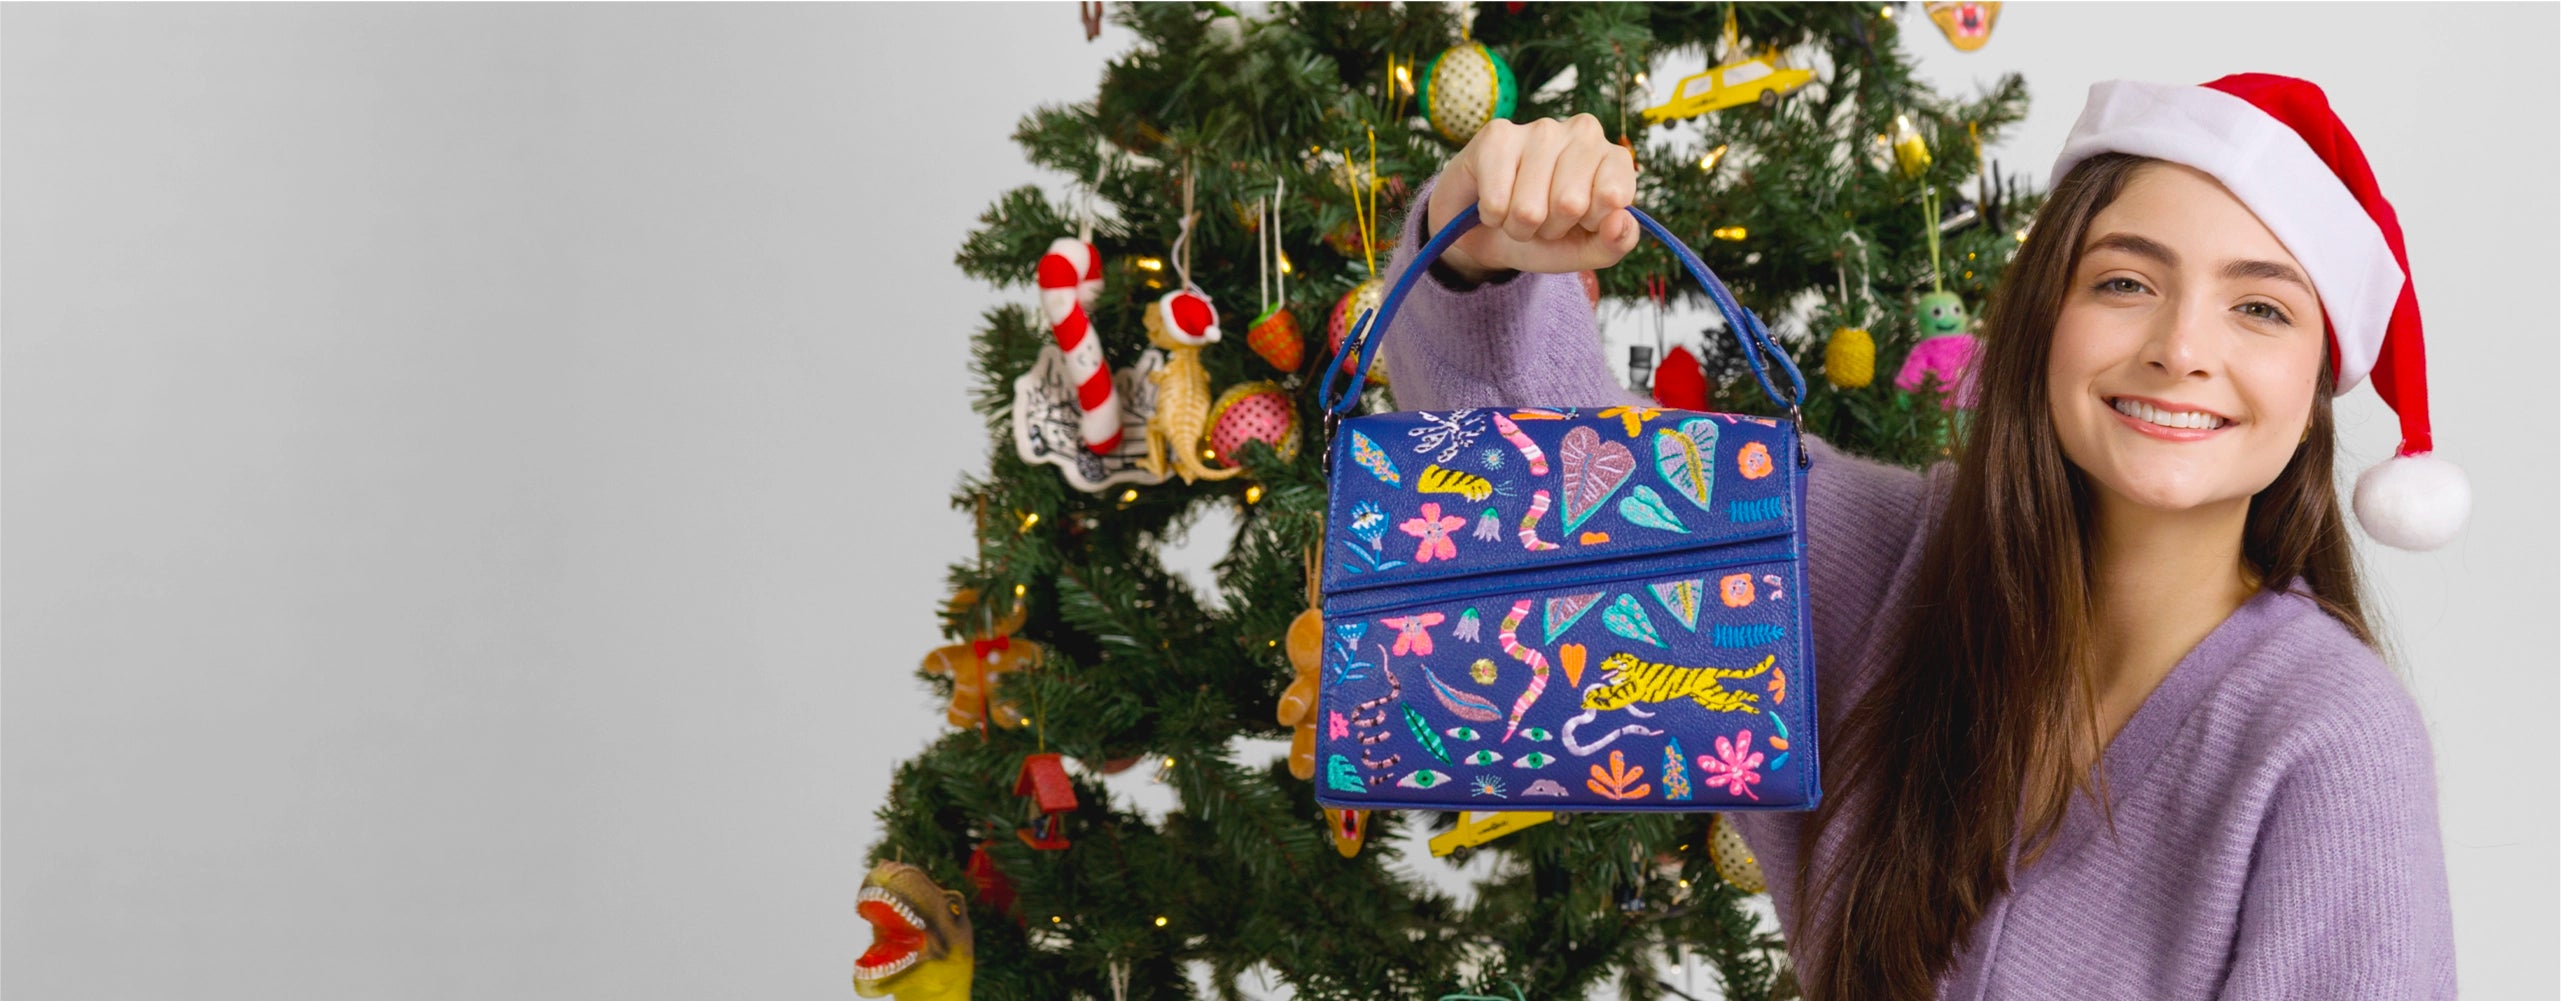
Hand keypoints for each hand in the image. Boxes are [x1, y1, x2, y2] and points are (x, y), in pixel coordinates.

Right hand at [1426, 114, 1641, 282]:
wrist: (1487, 232)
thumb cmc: (1545, 232)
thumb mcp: (1587, 249)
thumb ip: (1617, 242)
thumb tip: (1619, 221)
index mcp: (1612, 157)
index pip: (1614, 194)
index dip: (1592, 222)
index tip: (1582, 220)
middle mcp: (1582, 133)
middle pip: (1570, 203)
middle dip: (1551, 227)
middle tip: (1544, 219)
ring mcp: (1540, 130)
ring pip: (1529, 208)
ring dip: (1520, 225)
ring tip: (1518, 212)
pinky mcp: (1498, 135)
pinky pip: (1496, 201)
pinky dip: (1493, 216)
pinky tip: (1495, 202)